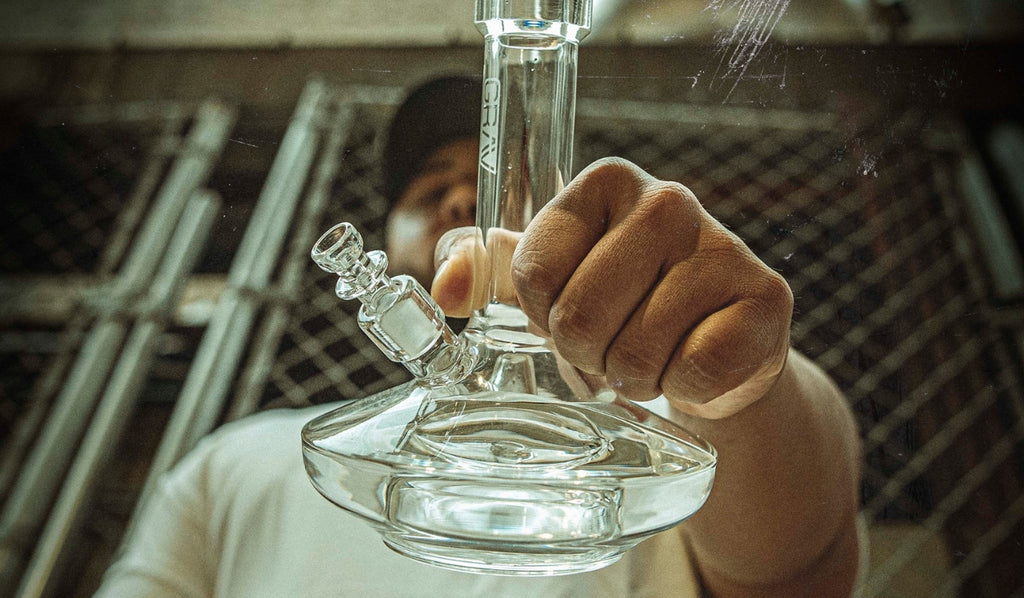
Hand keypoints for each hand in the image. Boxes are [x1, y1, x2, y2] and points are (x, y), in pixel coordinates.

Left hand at [432, 158, 792, 418]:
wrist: (714, 345)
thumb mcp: (551, 280)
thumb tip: (443, 290)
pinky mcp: (767, 298)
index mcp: (605, 182)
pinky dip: (683, 391)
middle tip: (611, 345)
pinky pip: (693, 373)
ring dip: (634, 377)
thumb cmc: (625, 304)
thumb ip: (489, 272)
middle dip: (586, 353)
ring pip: (635, 353)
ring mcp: (723, 245)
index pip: (532, 271)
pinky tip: (694, 364)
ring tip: (652, 356)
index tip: (564, 312)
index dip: (540, 313)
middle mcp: (666, 199)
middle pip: (578, 316)